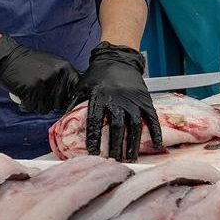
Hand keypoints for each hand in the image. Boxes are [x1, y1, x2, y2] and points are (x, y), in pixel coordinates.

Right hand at [0, 35, 78, 112]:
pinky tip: (24, 98)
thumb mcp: (52, 64)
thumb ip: (63, 76)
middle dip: (50, 104)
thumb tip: (74, 92)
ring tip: (31, 96)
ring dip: (38, 106)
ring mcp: (43, 83)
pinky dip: (27, 106)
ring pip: (46, 107)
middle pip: (59, 102)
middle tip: (40, 97)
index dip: (68, 98)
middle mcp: (55, 75)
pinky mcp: (31, 90)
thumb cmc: (29, 62)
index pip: (74, 89)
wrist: (8, 58)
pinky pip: (32, 107)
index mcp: (64, 67)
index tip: (61, 99)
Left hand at [69, 42, 162, 161]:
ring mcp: (133, 99)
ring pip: (134, 125)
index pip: (95, 122)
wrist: (118, 58)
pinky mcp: (144, 99)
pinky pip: (151, 117)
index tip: (93, 154)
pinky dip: (155, 130)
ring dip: (133, 143)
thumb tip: (62, 122)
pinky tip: (157, 144)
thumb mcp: (82, 86)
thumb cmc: (98, 74)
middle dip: (115, 146)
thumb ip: (73, 104)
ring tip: (131, 158)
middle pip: (116, 127)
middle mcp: (117, 99)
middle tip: (114, 161)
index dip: (94, 139)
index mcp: (99, 97)